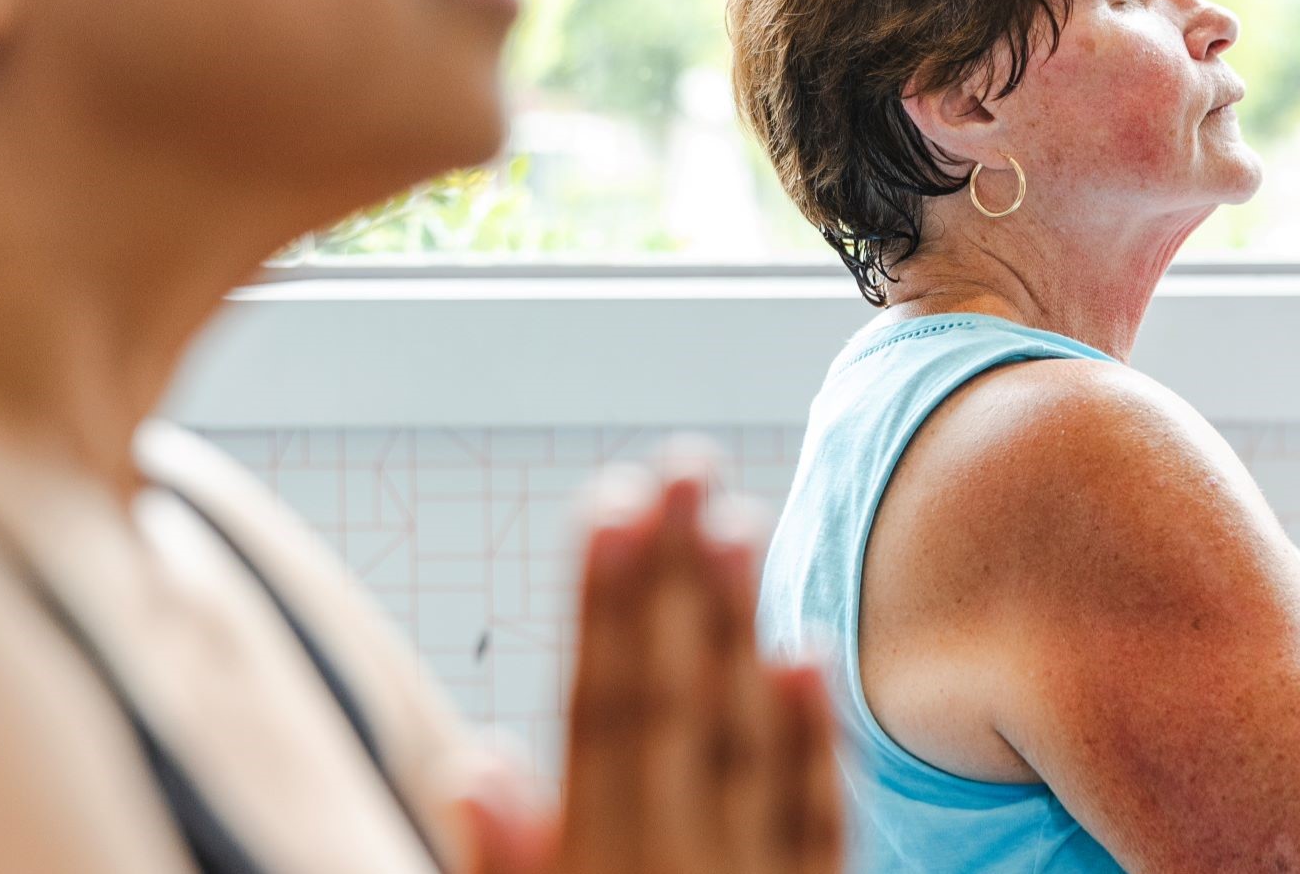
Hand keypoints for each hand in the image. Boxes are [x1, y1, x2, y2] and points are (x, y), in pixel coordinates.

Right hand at [465, 472, 841, 873]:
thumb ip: (507, 864)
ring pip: (747, 740)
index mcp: (593, 865)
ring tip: (739, 521)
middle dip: (676, 579)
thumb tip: (477, 762)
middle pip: (674, 703)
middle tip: (685, 466)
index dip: (605, 608)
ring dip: (740, 630)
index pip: (598, 715)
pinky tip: (809, 656)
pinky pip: (821, 828)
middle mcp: (675, 864)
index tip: (610, 505)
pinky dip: (816, 743)